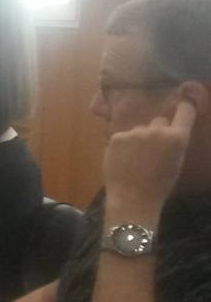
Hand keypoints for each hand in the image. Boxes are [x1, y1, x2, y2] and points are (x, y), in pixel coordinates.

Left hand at [103, 100, 195, 215]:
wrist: (133, 197)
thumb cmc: (160, 184)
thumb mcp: (176, 161)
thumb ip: (174, 141)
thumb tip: (171, 127)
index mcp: (177, 137)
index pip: (185, 110)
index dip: (184, 106)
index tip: (182, 103)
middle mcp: (157, 130)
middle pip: (159, 120)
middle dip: (158, 130)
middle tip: (153, 148)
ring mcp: (135, 132)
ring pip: (139, 129)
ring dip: (138, 138)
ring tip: (135, 158)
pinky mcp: (117, 137)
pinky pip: (123, 136)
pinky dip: (123, 145)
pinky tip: (123, 160)